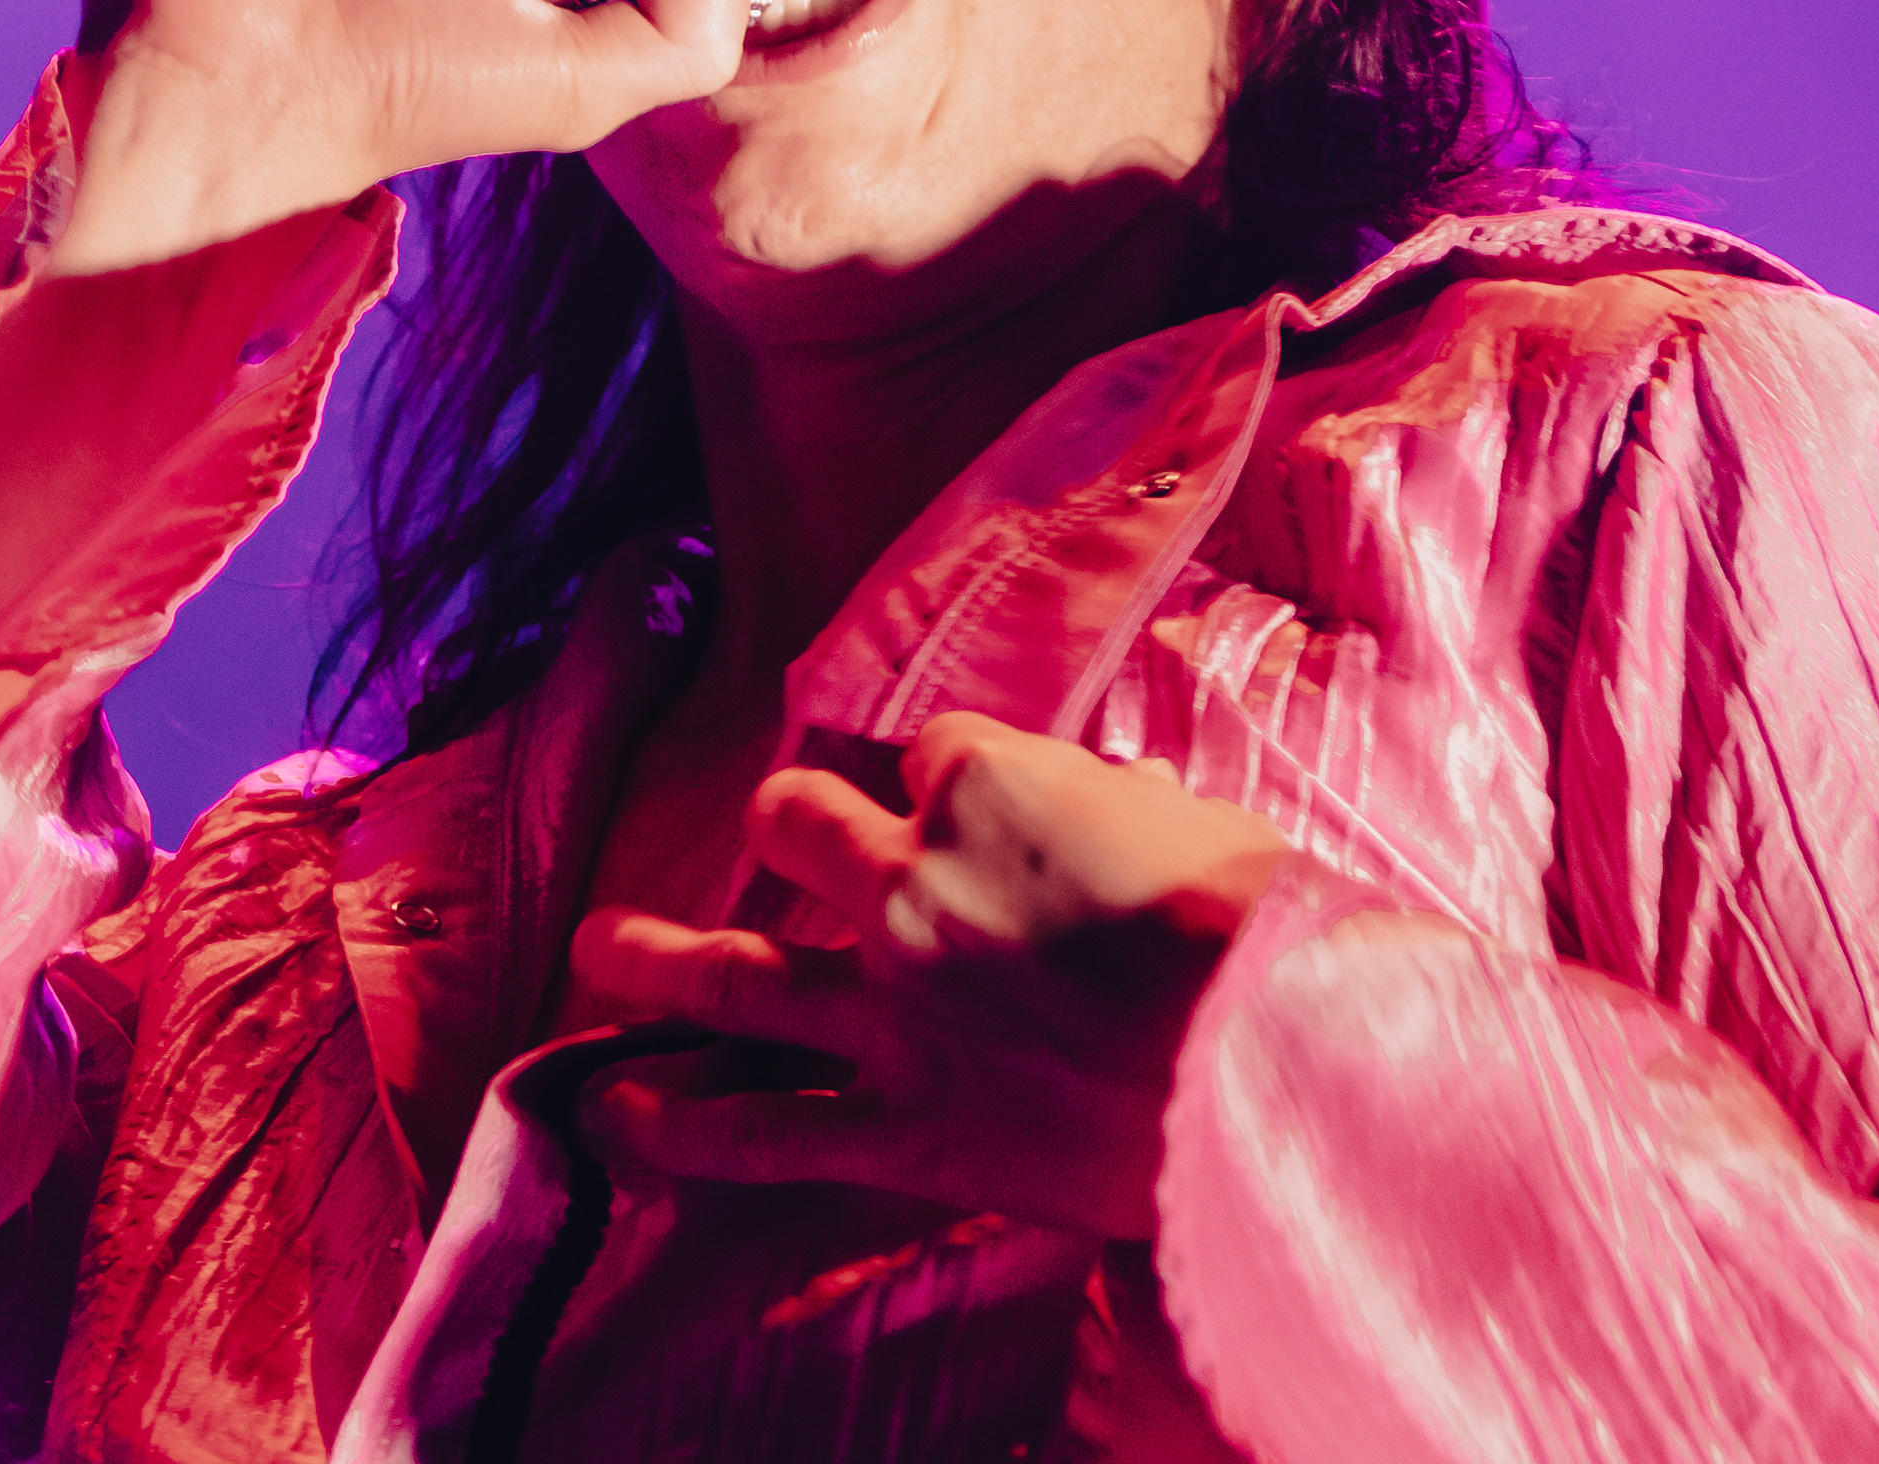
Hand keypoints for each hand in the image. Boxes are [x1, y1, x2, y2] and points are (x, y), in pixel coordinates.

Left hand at [568, 713, 1289, 1239]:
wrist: (1279, 1058)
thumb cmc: (1267, 928)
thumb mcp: (1195, 824)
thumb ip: (1115, 814)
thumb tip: (1110, 813)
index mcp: (988, 785)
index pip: (931, 751)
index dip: (951, 779)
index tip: (979, 806)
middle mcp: (911, 884)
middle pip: (795, 821)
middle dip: (786, 824)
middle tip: (779, 835)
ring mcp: (893, 1010)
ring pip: (733, 972)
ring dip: (651, 955)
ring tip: (599, 948)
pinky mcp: (904, 1128)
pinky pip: (763, 1127)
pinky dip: (680, 1122)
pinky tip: (613, 1108)